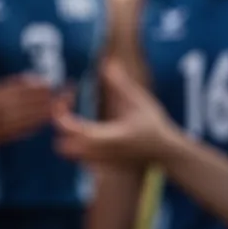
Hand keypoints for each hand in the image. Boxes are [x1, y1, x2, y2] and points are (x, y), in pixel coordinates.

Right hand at [0, 74, 58, 146]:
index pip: (2, 98)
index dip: (26, 89)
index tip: (45, 82)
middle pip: (13, 112)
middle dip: (38, 103)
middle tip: (60, 95)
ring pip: (13, 125)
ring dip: (36, 117)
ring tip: (57, 108)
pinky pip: (8, 135)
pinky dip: (25, 129)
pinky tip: (40, 123)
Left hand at [54, 58, 180, 165]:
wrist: (167, 154)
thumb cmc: (155, 125)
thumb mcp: (139, 101)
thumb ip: (120, 84)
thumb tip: (108, 62)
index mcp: (107, 136)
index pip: (70, 128)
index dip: (61, 112)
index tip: (67, 97)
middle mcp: (101, 152)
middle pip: (62, 145)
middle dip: (60, 126)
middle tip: (66, 106)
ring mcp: (100, 162)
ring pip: (67, 153)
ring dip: (65, 135)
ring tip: (73, 116)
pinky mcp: (102, 166)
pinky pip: (77, 157)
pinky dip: (74, 144)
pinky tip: (83, 128)